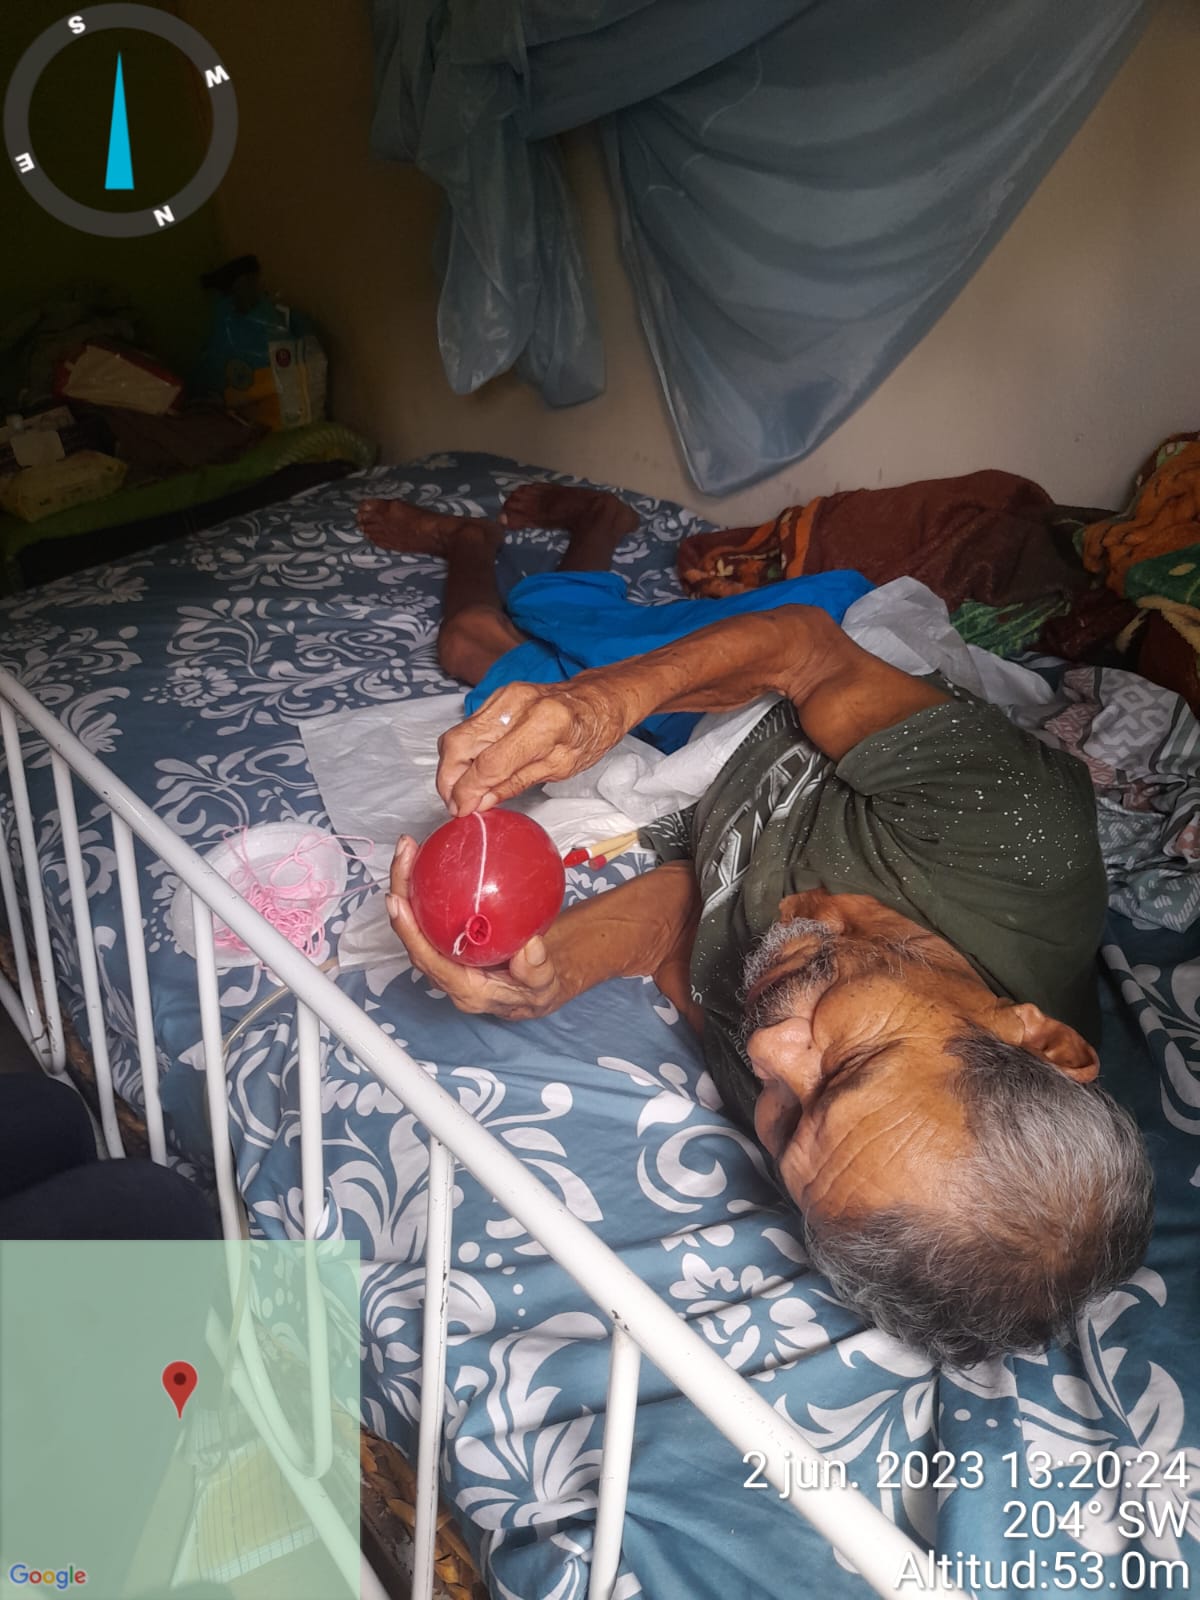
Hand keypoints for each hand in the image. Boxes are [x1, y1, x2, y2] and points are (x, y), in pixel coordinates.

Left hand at [386, 837, 566, 1019]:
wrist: (533, 992)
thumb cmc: (534, 990)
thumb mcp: (544, 985)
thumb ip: (536, 970)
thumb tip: (531, 945)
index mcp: (465, 988)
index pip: (428, 959)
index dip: (408, 932)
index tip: (397, 902)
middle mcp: (448, 973)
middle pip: (412, 936)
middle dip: (401, 896)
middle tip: (405, 855)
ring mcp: (445, 958)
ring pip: (416, 923)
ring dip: (407, 886)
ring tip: (409, 850)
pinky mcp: (447, 944)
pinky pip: (428, 916)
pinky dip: (424, 887)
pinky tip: (429, 858)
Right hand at [436, 676, 636, 815]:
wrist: (597, 698)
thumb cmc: (590, 732)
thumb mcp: (561, 768)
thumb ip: (516, 783)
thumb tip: (481, 801)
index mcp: (543, 723)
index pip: (488, 764)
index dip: (468, 791)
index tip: (461, 811)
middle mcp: (516, 704)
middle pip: (459, 744)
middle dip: (448, 780)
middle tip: (456, 804)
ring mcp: (502, 696)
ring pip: (456, 735)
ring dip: (452, 768)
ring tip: (463, 791)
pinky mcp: (496, 697)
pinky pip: (466, 728)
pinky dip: (463, 753)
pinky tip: (473, 770)